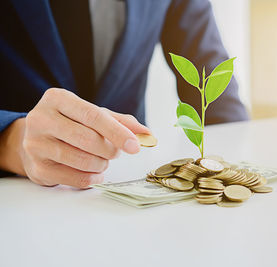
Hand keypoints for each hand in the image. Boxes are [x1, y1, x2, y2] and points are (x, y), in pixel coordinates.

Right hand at [10, 88, 149, 187]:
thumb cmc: (70, 124)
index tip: (135, 146)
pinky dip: (93, 178)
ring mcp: (35, 145)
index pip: (93, 116)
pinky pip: (75, 179)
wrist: (35, 140)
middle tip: (116, 152)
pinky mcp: (37, 169)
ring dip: (102, 164)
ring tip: (102, 159)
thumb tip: (147, 134)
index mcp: (57, 99)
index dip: (118, 133)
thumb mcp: (93, 115)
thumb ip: (120, 122)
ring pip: (82, 161)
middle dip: (110, 150)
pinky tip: (94, 172)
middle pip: (88, 140)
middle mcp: (41, 119)